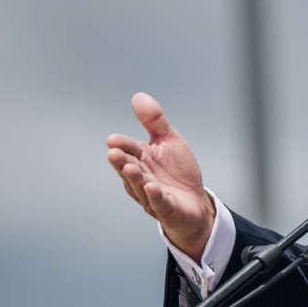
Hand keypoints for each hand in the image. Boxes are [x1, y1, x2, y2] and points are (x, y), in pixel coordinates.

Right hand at [106, 92, 213, 258]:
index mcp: (140, 159)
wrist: (194, 202)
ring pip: (140, 187)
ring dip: (135, 178)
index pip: (128, 149)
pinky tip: (152, 188)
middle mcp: (141, 177)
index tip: (113, 140)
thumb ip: (154, 122)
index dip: (121, 145)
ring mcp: (151, 195)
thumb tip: (138, 97)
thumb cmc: (177, 171)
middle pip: (129, 168)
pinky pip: (159, 203)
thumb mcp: (169, 141)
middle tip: (114, 153)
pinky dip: (155, 196)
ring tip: (131, 168)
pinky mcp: (167, 209)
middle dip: (122, 162)